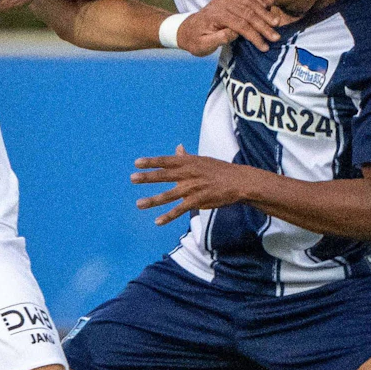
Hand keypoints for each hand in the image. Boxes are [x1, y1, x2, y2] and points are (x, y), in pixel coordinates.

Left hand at [130, 144, 256, 226]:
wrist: (238, 181)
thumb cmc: (219, 170)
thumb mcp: (202, 160)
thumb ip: (186, 157)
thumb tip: (178, 148)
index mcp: (188, 162)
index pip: (166, 161)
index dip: (151, 162)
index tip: (137, 163)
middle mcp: (188, 174)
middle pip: (164, 175)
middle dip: (147, 177)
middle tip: (132, 178)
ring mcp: (192, 188)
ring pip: (168, 195)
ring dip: (153, 200)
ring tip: (139, 204)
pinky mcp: (198, 201)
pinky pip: (179, 210)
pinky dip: (168, 216)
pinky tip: (157, 221)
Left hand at [175, 0, 292, 53]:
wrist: (186, 29)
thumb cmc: (195, 40)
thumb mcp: (202, 45)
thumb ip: (218, 39)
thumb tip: (236, 33)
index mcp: (215, 16)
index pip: (240, 25)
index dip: (254, 35)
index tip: (264, 46)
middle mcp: (222, 4)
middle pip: (248, 12)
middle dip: (263, 25)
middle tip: (276, 36)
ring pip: (249, 2)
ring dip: (264, 12)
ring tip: (276, 22)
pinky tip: (267, 4)